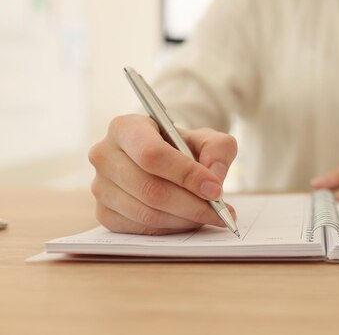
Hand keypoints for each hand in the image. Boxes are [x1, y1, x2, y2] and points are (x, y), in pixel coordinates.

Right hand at [88, 114, 237, 234]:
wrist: (162, 159)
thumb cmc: (182, 146)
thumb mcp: (206, 138)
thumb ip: (218, 149)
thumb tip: (215, 176)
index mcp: (125, 128)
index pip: (152, 155)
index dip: (186, 175)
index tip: (215, 190)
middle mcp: (104, 155)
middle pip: (150, 188)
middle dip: (191, 204)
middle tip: (220, 211)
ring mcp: (100, 186)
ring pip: (146, 213)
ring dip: (184, 219)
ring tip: (210, 216)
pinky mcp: (103, 213)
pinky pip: (140, 228)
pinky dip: (171, 229)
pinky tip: (188, 220)